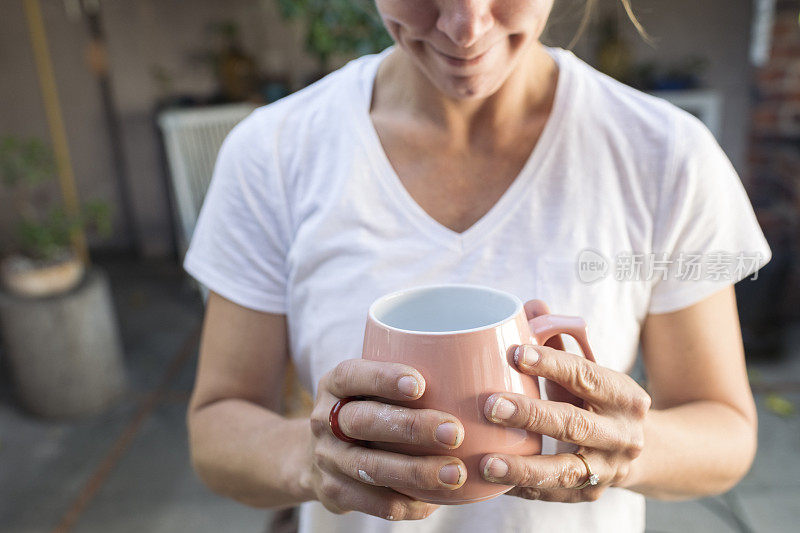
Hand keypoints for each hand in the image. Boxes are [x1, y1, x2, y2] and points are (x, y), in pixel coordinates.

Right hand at [305, 359, 466, 519]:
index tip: (420, 384)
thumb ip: (405, 383)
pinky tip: (435, 500)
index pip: (352, 376)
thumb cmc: (365, 410)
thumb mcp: (370, 389)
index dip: (383, 378)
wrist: (316, 455)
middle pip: (363, 422)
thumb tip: (475, 375)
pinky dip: (406, 502)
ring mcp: (326, 458)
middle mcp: (323, 419)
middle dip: (411, 427)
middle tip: (454, 432)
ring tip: (455, 474)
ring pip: (369, 466)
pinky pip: (372, 501)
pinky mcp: (332, 491)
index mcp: (334, 385)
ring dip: (415, 471)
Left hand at [479, 343, 650, 502]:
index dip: (551, 364)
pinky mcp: (591, 493)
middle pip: (574, 423)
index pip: (586, 375)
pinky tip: (492, 482)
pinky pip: (554, 494)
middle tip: (490, 405)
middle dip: (531, 415)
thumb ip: (560, 340)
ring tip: (487, 462)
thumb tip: (532, 305)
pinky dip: (523, 488)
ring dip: (524, 467)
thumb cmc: (598, 400)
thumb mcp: (589, 370)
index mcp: (623, 394)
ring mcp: (608, 468)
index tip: (515, 353)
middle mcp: (622, 434)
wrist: (643, 450)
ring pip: (565, 470)